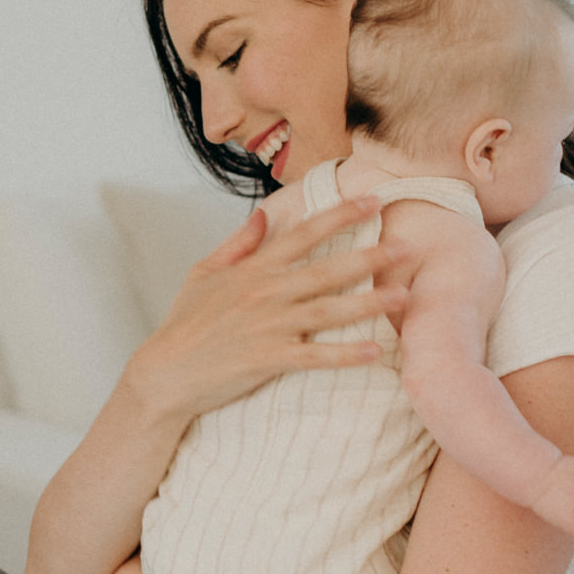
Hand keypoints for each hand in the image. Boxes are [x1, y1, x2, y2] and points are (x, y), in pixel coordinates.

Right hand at [125, 195, 409, 424]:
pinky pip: (313, 357)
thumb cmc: (184, 325)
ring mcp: (267, 326)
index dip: (340, 215)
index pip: (303, 234)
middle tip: (409, 246)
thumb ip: (236, 244)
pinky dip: (344, 355)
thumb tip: (260, 216)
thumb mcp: (202, 274)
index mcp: (253, 269)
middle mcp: (264, 292)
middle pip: (326, 270)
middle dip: (370, 256)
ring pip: (327, 311)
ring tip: (404, 295)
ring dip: (368, 304)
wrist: (164, 373)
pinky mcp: (266, 359)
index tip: (373, 200)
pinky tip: (374, 352)